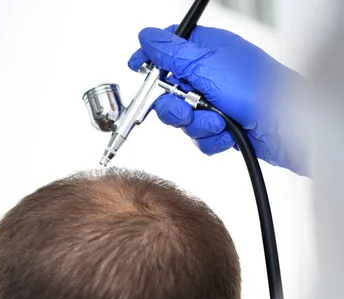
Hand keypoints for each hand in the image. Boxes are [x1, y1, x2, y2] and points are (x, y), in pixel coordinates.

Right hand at [129, 26, 306, 174]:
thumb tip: (146, 37)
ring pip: (184, 119)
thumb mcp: (205, 64)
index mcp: (205, 50)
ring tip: (218, 121)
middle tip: (188, 108)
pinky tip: (227, 132)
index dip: (150, 61)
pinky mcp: (222, 126)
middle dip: (176, 107)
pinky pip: (200, 138)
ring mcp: (216, 102)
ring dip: (198, 124)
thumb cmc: (255, 88)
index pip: (168, 49)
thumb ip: (171, 53)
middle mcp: (209, 75)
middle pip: (169, 92)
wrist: (283, 125)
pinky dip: (212, 139)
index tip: (137, 68)